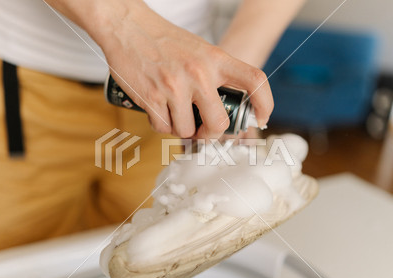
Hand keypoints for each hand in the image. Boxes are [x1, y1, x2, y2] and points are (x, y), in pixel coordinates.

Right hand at [47, 0, 272, 138]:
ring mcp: (174, 86)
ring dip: (181, 129)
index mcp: (216, 59)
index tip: (261, 118)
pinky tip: (158, 111)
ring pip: (187, 131)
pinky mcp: (151, 97)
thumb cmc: (164, 40)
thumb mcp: (199, 50)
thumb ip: (214, 74)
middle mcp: (199, 73)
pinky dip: (161, 125)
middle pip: (219, 124)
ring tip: (173, 112)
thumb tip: (224, 108)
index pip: (254, 80)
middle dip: (210, 135)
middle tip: (203, 131)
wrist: (127, 26)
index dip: (265, 103)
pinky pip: (163, 128)